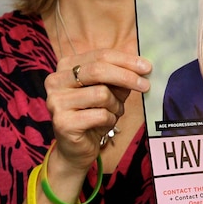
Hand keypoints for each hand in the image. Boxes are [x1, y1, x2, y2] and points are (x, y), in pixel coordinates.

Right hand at [43, 49, 150, 175]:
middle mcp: (55, 80)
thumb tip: (142, 67)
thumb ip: (120, 77)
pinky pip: (100, 114)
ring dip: (116, 104)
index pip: (101, 55)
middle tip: (145, 85)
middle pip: (99, 70)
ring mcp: (56, 101)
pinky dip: (110, 119)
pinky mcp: (62, 122)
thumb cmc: (93, 114)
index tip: (146, 67)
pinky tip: (105, 123)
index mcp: (66, 66)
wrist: (76, 148)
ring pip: (101, 93)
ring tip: (114, 112)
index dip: (126, 60)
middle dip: (127, 77)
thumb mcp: (109, 90)